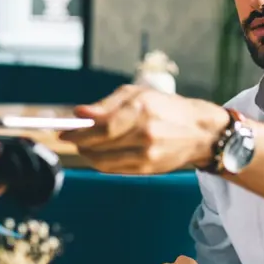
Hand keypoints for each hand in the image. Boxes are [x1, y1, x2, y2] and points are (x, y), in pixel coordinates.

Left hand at [60, 85, 228, 174]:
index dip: (78, 132)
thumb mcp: (137, 94)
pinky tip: (99, 153)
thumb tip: (79, 113)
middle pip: (100, 145)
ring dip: (88, 154)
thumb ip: (106, 105)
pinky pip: (114, 169)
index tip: (64, 132)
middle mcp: (145, 134)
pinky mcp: (148, 170)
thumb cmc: (166, 107)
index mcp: (141, 111)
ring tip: (84, 145)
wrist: (199, 132)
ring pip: (104, 161)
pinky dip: (101, 162)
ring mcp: (147, 155)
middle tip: (70, 138)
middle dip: (79, 143)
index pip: (102, 127)